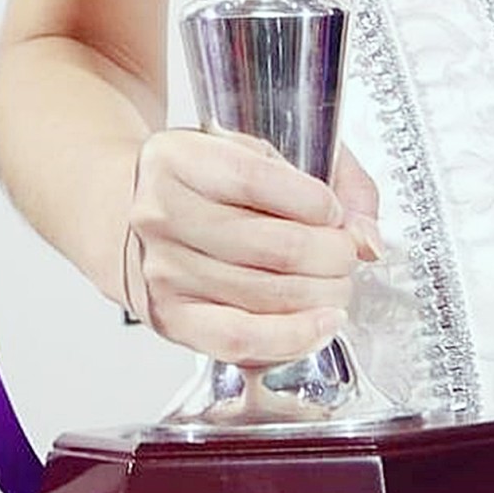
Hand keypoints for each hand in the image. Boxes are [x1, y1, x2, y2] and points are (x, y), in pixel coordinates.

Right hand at [123, 126, 381, 365]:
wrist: (126, 217)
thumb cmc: (202, 184)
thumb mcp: (256, 152)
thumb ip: (328, 177)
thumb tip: (368, 237)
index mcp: (178, 160)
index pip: (258, 180)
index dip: (315, 202)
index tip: (335, 212)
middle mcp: (162, 215)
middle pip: (275, 246)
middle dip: (333, 255)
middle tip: (346, 253)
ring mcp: (164, 272)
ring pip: (267, 295)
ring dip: (322, 295)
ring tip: (336, 284)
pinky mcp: (171, 319)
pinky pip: (241, 339)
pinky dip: (293, 336)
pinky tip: (322, 324)